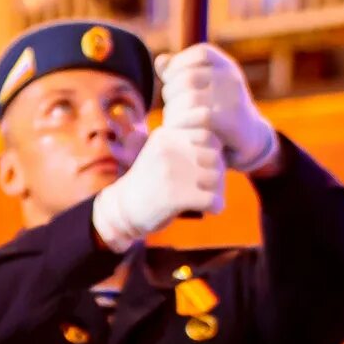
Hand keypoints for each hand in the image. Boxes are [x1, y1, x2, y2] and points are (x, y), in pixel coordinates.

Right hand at [91, 122, 225, 253]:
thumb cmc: (149, 182)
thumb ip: (187, 146)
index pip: (208, 134)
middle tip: (211, 186)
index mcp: (166, 135)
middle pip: (215, 156)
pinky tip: (210, 209)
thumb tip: (223, 152)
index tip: (206, 167)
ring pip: (217, 177)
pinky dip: (216, 206)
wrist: (121, 210)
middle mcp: (168, 150)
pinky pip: (213, 200)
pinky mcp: (175, 196)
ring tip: (209, 198)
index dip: (214, 150)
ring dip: (219, 190)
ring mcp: (171, 172)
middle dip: (219, 172)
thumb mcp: (162, 153)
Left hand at [156, 44, 278, 175]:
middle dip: (171, 92)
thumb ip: (181, 74)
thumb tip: (160, 61)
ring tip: (171, 121)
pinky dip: (183, 123)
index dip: (180, 63)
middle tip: (170, 108)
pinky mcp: (232, 121)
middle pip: (189, 77)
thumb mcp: (203, 87)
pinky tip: (177, 129)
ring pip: (191, 98)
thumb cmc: (218, 110)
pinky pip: (200, 117)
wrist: (250, 138)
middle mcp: (232, 79)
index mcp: (226, 66)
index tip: (170, 80)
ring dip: (173, 111)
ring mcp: (233, 99)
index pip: (201, 53)